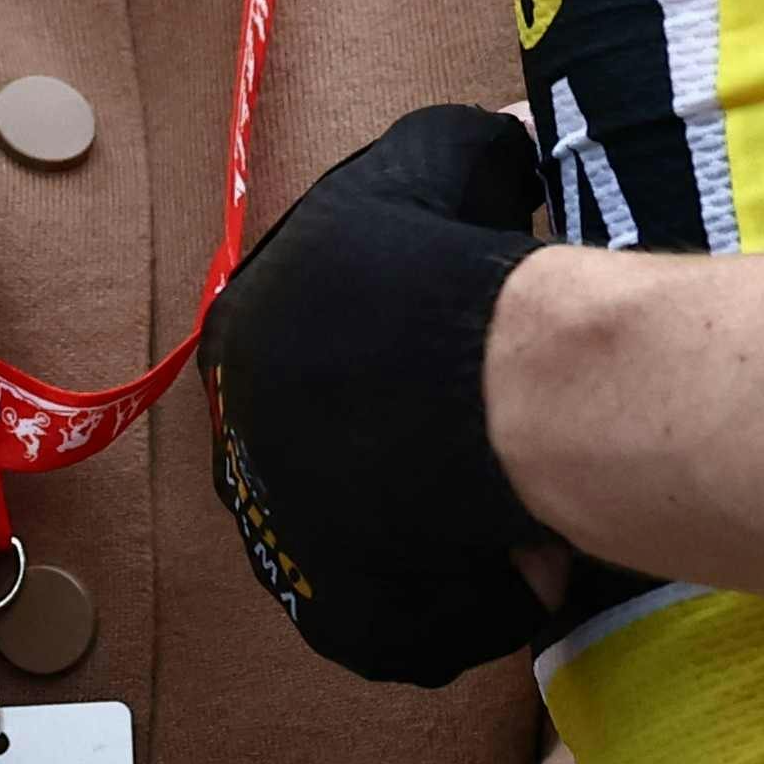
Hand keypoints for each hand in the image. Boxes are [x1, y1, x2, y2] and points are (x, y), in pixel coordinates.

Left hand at [204, 103, 554, 684]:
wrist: (483, 380)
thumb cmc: (450, 258)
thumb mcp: (448, 154)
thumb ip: (467, 152)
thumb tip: (514, 145)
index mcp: (245, 333)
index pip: (306, 348)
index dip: (391, 348)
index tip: (451, 351)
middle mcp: (242, 445)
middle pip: (330, 451)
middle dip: (409, 444)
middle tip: (487, 434)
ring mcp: (285, 543)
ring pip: (368, 540)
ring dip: (439, 523)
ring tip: (518, 505)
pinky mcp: (344, 619)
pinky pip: (408, 617)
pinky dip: (467, 596)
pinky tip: (522, 560)